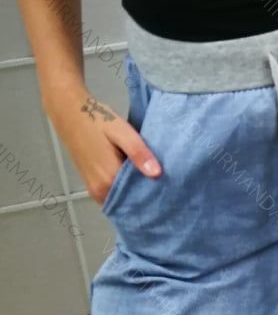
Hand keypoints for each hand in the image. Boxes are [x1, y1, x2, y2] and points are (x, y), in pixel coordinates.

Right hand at [47, 87, 161, 204]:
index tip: (170, 190)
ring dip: (136, 195)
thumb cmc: (97, 120)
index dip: (155, 194)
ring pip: (122, 200)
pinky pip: (114, 196)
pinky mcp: (92, 187)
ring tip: (154, 185)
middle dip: (147, 197)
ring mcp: (95, 191)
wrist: (69, 113)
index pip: (139, 197)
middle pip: (131, 201)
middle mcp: (101, 191)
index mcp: (109, 180)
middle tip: (166, 188)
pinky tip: (137, 182)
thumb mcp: (122, 133)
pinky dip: (126, 192)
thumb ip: (139, 153)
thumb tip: (158, 174)